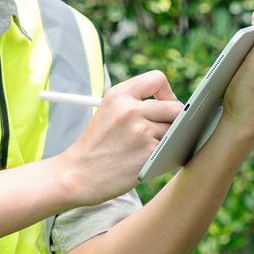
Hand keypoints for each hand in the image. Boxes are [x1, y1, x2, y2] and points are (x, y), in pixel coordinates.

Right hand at [58, 70, 181, 201]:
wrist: (78, 175)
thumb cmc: (96, 146)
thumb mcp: (108, 112)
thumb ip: (136, 103)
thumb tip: (175, 105)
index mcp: (118, 95)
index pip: (157, 78)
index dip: (166, 92)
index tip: (163, 104)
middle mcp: (130, 110)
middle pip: (175, 107)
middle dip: (174, 120)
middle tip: (163, 130)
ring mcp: (141, 131)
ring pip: (175, 130)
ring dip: (169, 140)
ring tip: (149, 148)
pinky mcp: (149, 153)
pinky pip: (172, 149)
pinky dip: (167, 155)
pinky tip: (151, 160)